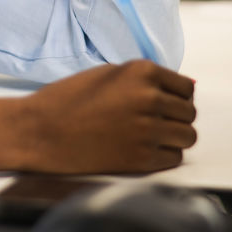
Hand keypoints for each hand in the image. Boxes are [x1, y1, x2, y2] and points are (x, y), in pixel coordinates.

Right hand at [0, 61, 196, 173]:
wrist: (41, 131)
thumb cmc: (69, 99)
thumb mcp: (108, 74)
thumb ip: (144, 79)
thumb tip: (182, 90)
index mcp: (142, 72)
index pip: (186, 87)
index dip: (177, 96)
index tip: (167, 102)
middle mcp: (150, 99)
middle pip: (190, 113)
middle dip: (177, 117)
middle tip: (158, 121)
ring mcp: (148, 131)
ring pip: (188, 137)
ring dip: (175, 137)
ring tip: (154, 136)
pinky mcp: (141, 159)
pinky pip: (174, 158)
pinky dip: (165, 155)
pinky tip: (145, 149)